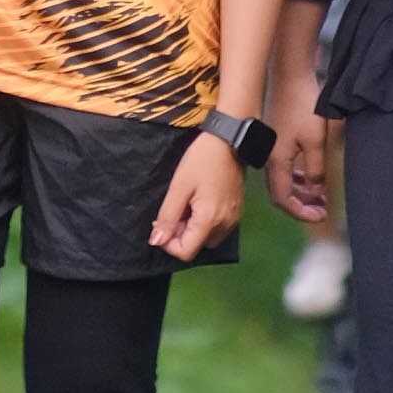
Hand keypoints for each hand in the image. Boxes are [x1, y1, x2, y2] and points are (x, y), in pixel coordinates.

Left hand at [152, 129, 244, 263]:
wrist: (229, 140)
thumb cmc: (201, 159)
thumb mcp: (179, 186)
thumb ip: (167, 217)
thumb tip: (156, 241)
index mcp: (210, 220)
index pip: (186, 252)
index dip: (169, 243)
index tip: (162, 222)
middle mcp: (225, 225)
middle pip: (197, 246)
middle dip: (180, 234)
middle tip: (175, 208)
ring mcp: (233, 220)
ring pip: (206, 239)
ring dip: (192, 229)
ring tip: (187, 204)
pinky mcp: (236, 212)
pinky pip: (217, 228)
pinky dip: (204, 222)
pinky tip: (199, 202)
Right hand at [269, 97, 330, 227]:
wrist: (290, 78)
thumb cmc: (303, 107)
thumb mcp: (316, 142)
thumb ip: (316, 170)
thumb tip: (315, 192)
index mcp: (276, 163)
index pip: (284, 200)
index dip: (301, 213)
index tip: (321, 216)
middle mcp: (269, 160)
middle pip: (281, 194)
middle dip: (301, 206)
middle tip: (322, 211)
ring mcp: (270, 151)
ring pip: (282, 182)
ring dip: (300, 193)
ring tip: (320, 198)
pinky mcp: (275, 142)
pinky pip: (283, 169)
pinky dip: (296, 179)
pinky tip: (310, 179)